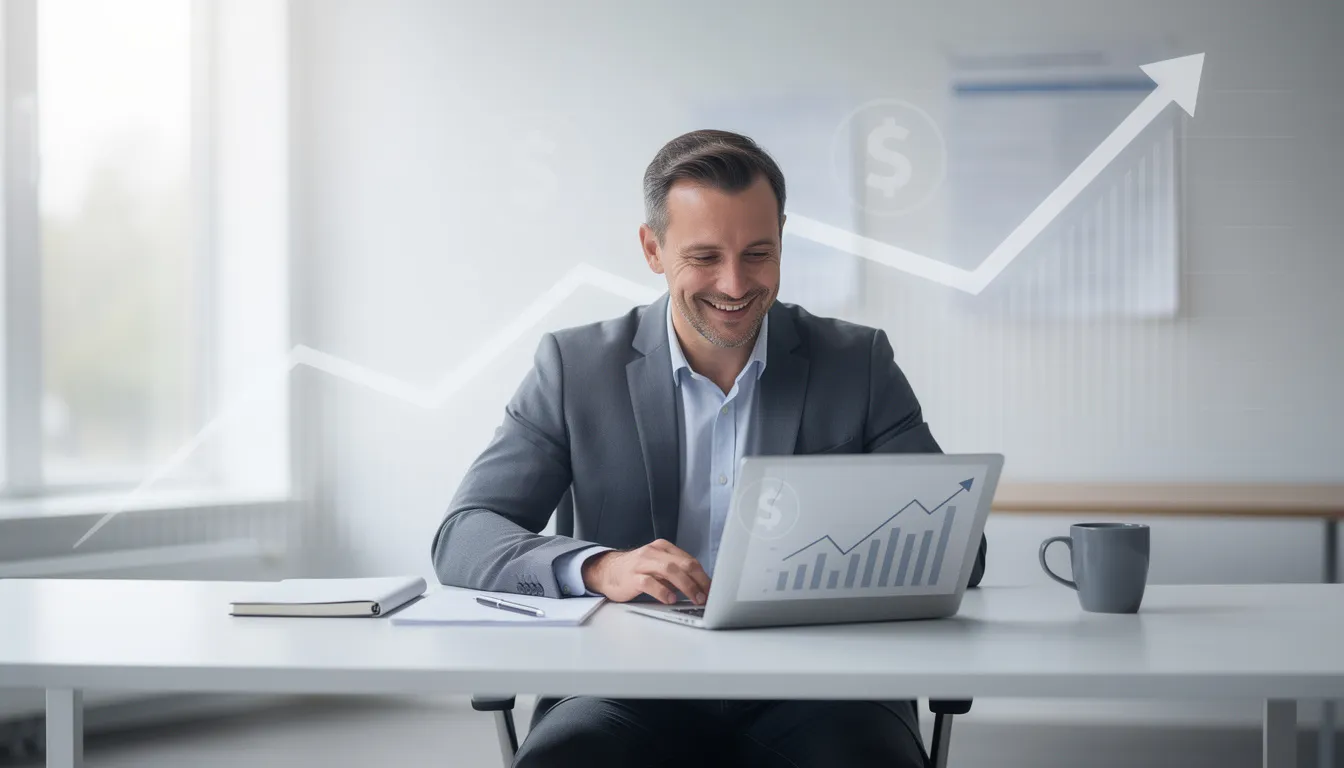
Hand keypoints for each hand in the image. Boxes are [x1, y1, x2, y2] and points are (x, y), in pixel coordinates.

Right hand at [581, 539, 710, 604]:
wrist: (606, 571)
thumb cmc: (635, 571)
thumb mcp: (657, 567)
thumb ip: (675, 574)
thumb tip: (699, 588)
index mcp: (663, 548)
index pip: (689, 560)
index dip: (703, 576)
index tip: (712, 590)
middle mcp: (654, 552)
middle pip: (683, 564)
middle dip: (699, 581)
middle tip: (706, 596)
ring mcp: (642, 563)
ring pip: (670, 570)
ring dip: (686, 586)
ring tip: (695, 598)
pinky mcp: (632, 576)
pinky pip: (650, 582)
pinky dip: (663, 591)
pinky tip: (670, 600)